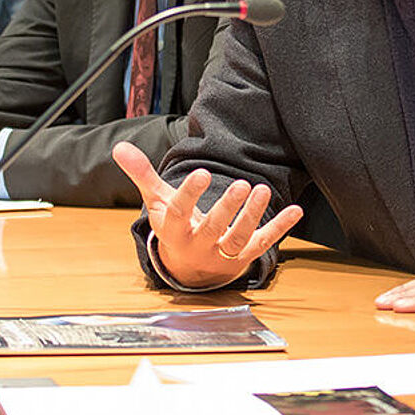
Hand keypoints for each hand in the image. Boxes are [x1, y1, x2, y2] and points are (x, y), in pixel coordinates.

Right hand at [112, 142, 302, 287]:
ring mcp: (223, 253)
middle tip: (239, 185)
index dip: (189, 195)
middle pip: (213, 229)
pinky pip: (263, 242)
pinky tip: (295, 210)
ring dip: (252, 216)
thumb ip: (142, 174)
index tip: (200, 172)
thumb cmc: (174, 226)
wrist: (189, 268)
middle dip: (227, 209)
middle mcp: (199, 246)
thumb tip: (119, 147)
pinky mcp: (244, 256)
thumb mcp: (156, 201)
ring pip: (239, 239)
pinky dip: (280, 228)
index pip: (180, 214)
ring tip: (261, 190)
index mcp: (175, 231)